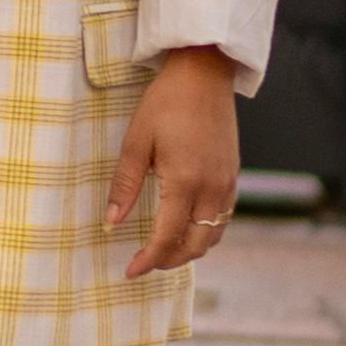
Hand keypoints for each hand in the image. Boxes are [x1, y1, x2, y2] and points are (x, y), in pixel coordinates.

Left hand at [107, 46, 242, 276]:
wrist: (204, 74)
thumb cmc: (166, 103)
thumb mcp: (136, 141)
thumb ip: (125, 185)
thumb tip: (112, 222)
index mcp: (185, 181)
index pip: (167, 237)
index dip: (148, 260)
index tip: (130, 272)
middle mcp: (213, 188)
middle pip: (196, 245)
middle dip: (169, 261)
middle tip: (144, 263)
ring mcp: (228, 183)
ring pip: (213, 235)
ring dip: (190, 249)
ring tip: (163, 249)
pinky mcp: (234, 175)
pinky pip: (223, 218)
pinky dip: (206, 231)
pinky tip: (186, 226)